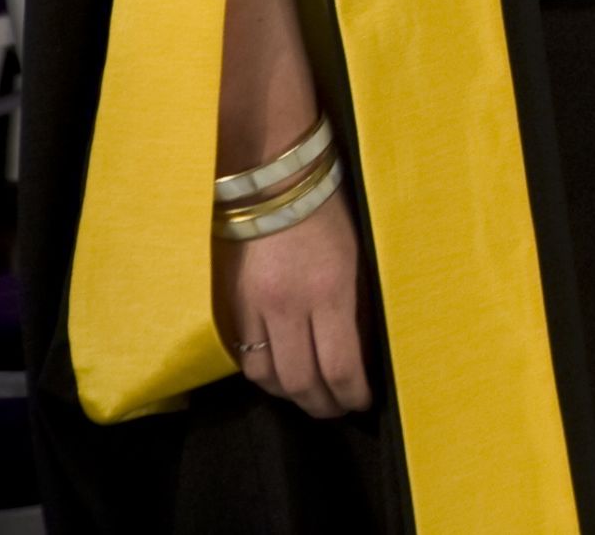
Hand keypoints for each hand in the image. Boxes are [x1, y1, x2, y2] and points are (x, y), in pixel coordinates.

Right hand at [211, 191, 369, 417]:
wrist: (274, 184)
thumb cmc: (330, 215)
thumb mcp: (358, 259)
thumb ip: (357, 306)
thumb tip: (363, 351)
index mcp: (330, 291)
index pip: (340, 365)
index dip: (352, 394)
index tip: (363, 402)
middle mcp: (289, 307)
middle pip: (301, 381)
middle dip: (323, 405)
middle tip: (338, 410)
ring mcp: (254, 309)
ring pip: (268, 377)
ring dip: (291, 396)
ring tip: (310, 398)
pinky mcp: (230, 306)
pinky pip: (245, 357)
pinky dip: (265, 375)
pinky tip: (281, 376)